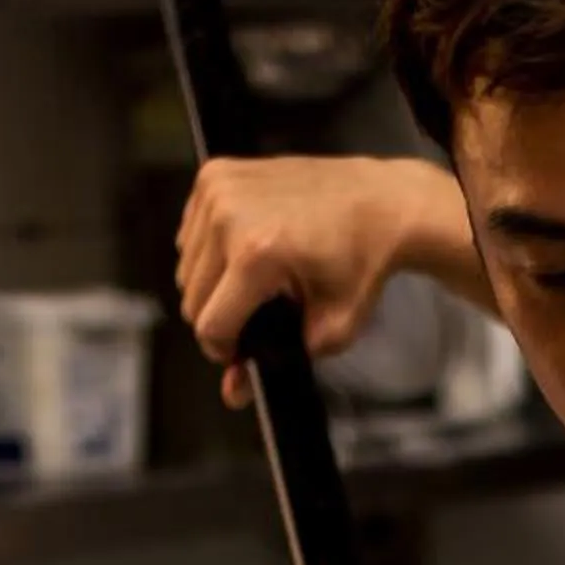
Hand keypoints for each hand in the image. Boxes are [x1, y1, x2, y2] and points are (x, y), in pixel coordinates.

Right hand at [174, 154, 449, 407]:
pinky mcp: (215, 173)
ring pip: (186, 267)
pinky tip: (245, 252)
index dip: (225, 351)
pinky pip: (190, 234)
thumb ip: (277, 361)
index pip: (210, 324)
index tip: (242, 353)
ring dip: (213, 285)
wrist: (377, 204)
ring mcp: (218, 190)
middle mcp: (228, 216)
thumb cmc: (360, 264)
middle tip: (257, 317)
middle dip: (220, 318)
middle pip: (193, 298)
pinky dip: (210, 252)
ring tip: (257, 282)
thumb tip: (233, 391)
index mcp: (256, 254)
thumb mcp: (331, 328)